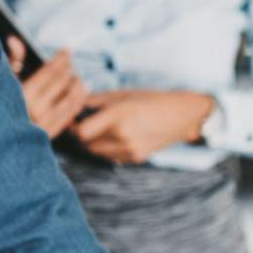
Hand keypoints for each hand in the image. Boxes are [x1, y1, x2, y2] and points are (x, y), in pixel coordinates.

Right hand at [7, 39, 88, 138]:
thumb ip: (9, 61)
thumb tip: (15, 40)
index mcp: (23, 95)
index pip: (49, 72)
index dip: (60, 58)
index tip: (66, 50)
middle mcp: (35, 110)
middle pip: (60, 84)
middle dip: (68, 70)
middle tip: (71, 62)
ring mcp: (43, 125)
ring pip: (69, 101)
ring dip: (78, 88)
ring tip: (80, 79)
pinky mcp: (46, 136)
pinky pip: (68, 118)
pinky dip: (76, 105)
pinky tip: (79, 98)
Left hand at [73, 89, 215, 163]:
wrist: (182, 115)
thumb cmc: (150, 99)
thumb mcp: (121, 94)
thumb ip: (94, 101)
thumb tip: (71, 105)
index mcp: (118, 115)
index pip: (81, 132)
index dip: (73, 127)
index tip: (72, 120)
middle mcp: (123, 135)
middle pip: (86, 144)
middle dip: (81, 135)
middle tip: (81, 123)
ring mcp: (130, 149)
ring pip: (96, 152)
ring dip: (92, 142)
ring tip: (97, 129)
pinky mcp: (135, 158)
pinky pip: (110, 156)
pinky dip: (106, 148)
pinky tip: (113, 136)